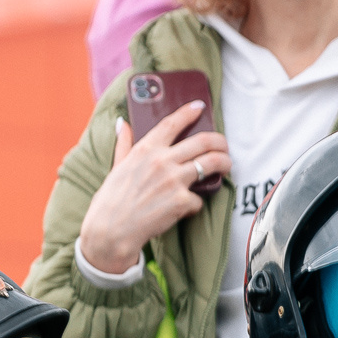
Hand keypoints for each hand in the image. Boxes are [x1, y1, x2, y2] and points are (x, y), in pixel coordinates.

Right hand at [77, 102, 230, 273]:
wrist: (112, 231)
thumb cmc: (112, 200)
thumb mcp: (117, 166)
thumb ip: (124, 143)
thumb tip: (122, 124)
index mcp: (146, 149)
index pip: (172, 123)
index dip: (189, 112)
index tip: (200, 107)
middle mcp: (162, 160)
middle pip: (203, 141)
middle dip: (220, 141)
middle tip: (224, 146)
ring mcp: (174, 180)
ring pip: (211, 163)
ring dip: (224, 163)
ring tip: (226, 166)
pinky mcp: (181, 202)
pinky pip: (199, 198)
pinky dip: (196, 203)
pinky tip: (188, 207)